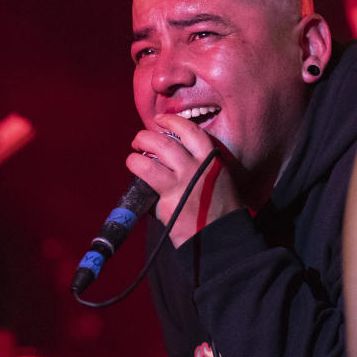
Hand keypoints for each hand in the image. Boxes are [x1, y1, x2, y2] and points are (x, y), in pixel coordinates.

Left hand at [126, 114, 243, 246]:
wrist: (222, 236)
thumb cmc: (219, 209)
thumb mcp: (219, 178)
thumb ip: (201, 164)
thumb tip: (172, 153)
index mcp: (212, 160)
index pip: (190, 131)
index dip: (172, 121)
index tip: (160, 119)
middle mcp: (197, 168)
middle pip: (165, 142)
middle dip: (147, 136)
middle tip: (140, 139)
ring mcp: (182, 184)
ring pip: (151, 158)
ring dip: (137, 154)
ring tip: (133, 155)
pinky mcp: (169, 200)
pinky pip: (146, 178)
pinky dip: (137, 170)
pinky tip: (134, 172)